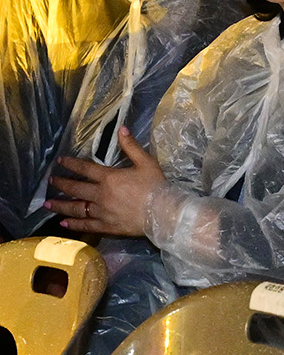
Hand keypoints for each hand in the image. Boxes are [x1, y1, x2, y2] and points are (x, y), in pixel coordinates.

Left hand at [47, 128, 166, 236]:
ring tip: (48, 204)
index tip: (60, 161)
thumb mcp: (146, 163)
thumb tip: (121, 129)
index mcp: (109, 178)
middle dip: (61, 184)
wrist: (163, 213)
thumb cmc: (156, 186)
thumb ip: (132, 147)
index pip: (85, 168)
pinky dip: (74, 224)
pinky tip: (64, 223)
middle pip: (75, 188)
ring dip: (61, 205)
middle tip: (50, 182)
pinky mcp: (106, 226)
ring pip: (76, 208)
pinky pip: (86, 224)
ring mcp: (101, 212)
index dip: (71, 163)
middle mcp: (100, 195)